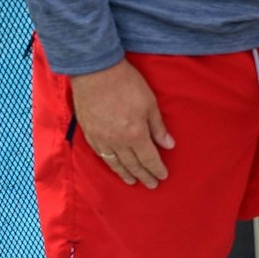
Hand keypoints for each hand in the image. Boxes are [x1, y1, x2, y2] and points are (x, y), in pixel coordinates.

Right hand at [70, 60, 174, 187]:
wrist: (96, 72)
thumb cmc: (126, 84)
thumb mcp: (150, 103)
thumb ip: (158, 127)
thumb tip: (169, 145)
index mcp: (135, 135)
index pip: (149, 159)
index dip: (156, 169)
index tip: (163, 176)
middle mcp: (118, 142)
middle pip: (133, 164)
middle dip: (144, 175)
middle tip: (151, 185)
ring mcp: (101, 139)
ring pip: (115, 163)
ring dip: (125, 173)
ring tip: (132, 181)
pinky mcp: (89, 133)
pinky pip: (100, 154)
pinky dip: (109, 163)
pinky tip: (113, 165)